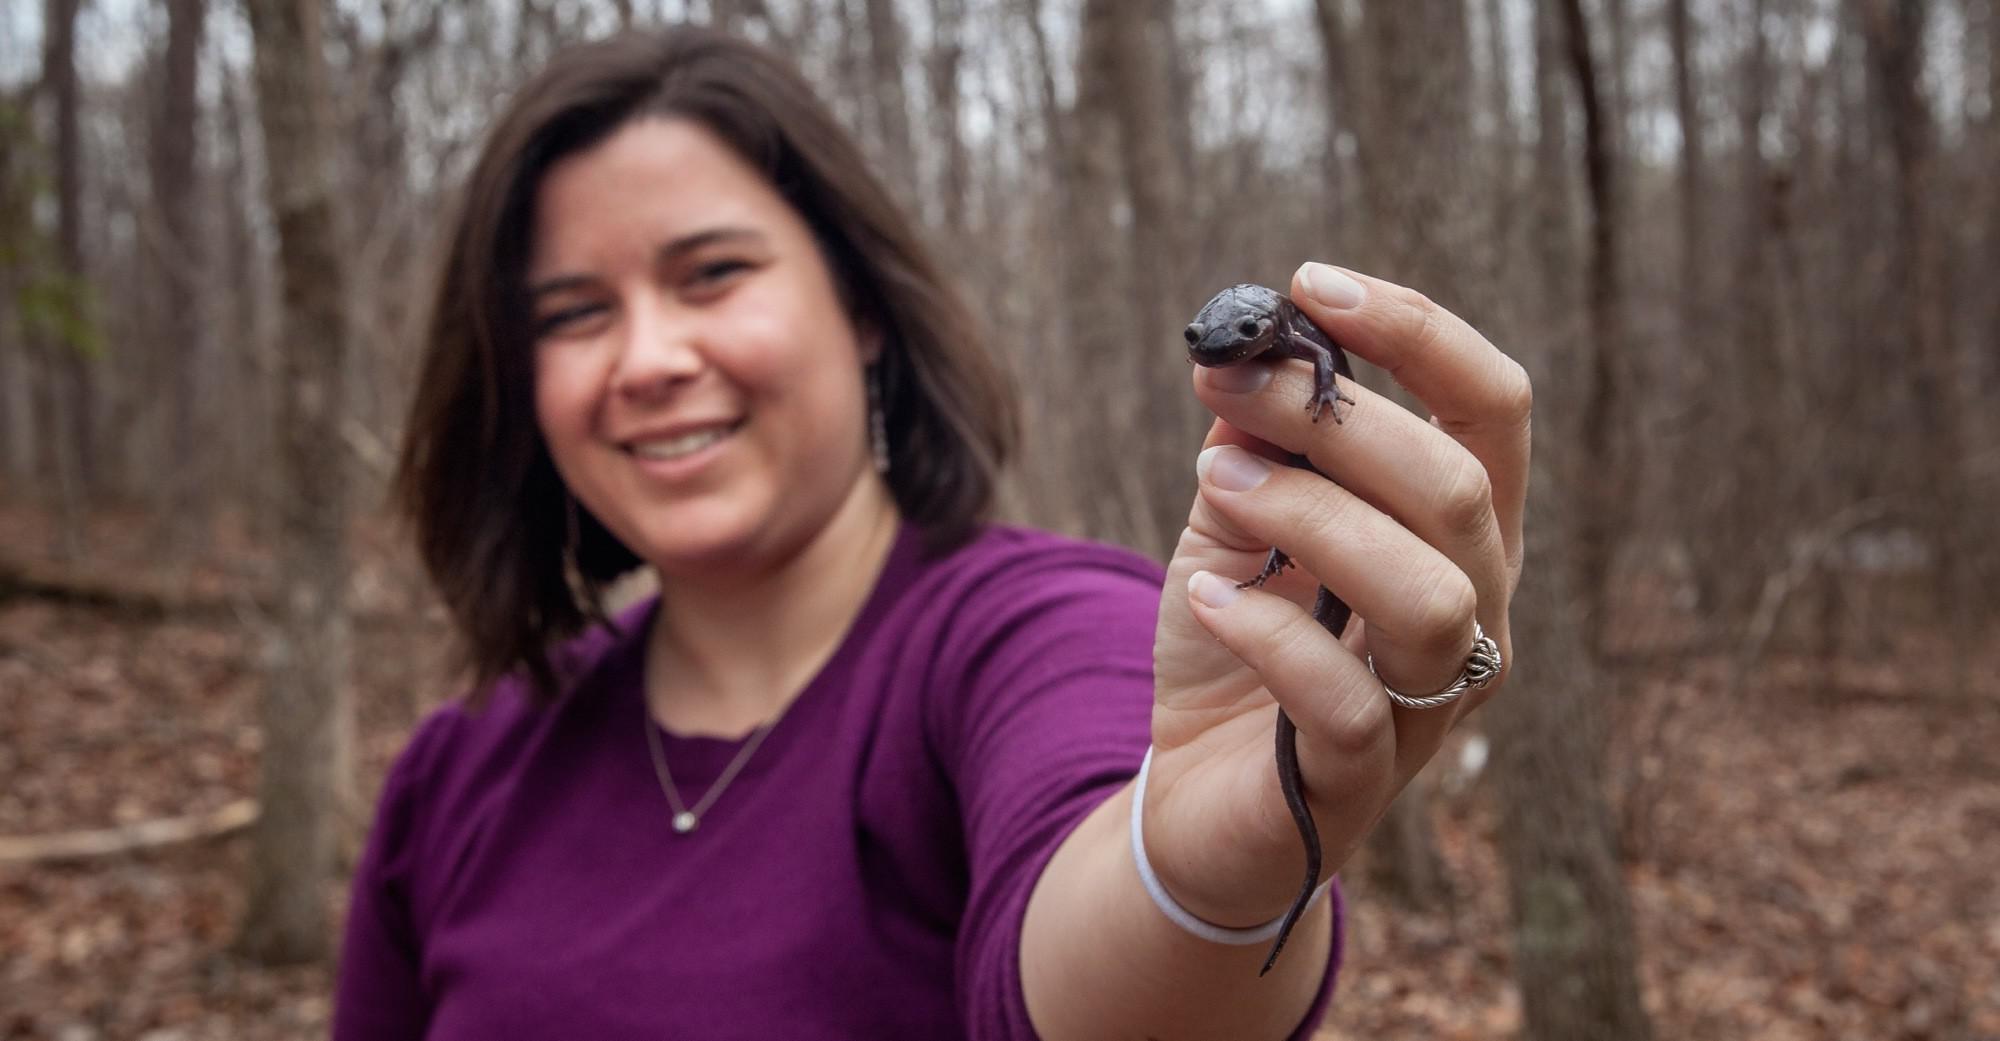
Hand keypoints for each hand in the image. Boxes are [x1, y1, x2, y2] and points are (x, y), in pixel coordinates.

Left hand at [1145, 262, 1530, 926]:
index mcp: (1462, 531)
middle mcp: (1477, 611)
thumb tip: (1246, 355)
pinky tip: (1211, 595)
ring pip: (1429, 594)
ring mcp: (1432, 703)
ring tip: (1217, 482)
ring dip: (1313, 516)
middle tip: (1228, 387)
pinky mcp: (1364, 778)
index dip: (1419, 334)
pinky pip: (1348, 701)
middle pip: (1461, 489)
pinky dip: (1269, 632)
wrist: (1192, 794)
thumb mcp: (1236, 522)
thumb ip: (1254, 445)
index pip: (1492, 411)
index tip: (1312, 283)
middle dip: (1337, 420)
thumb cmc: (1237, 643)